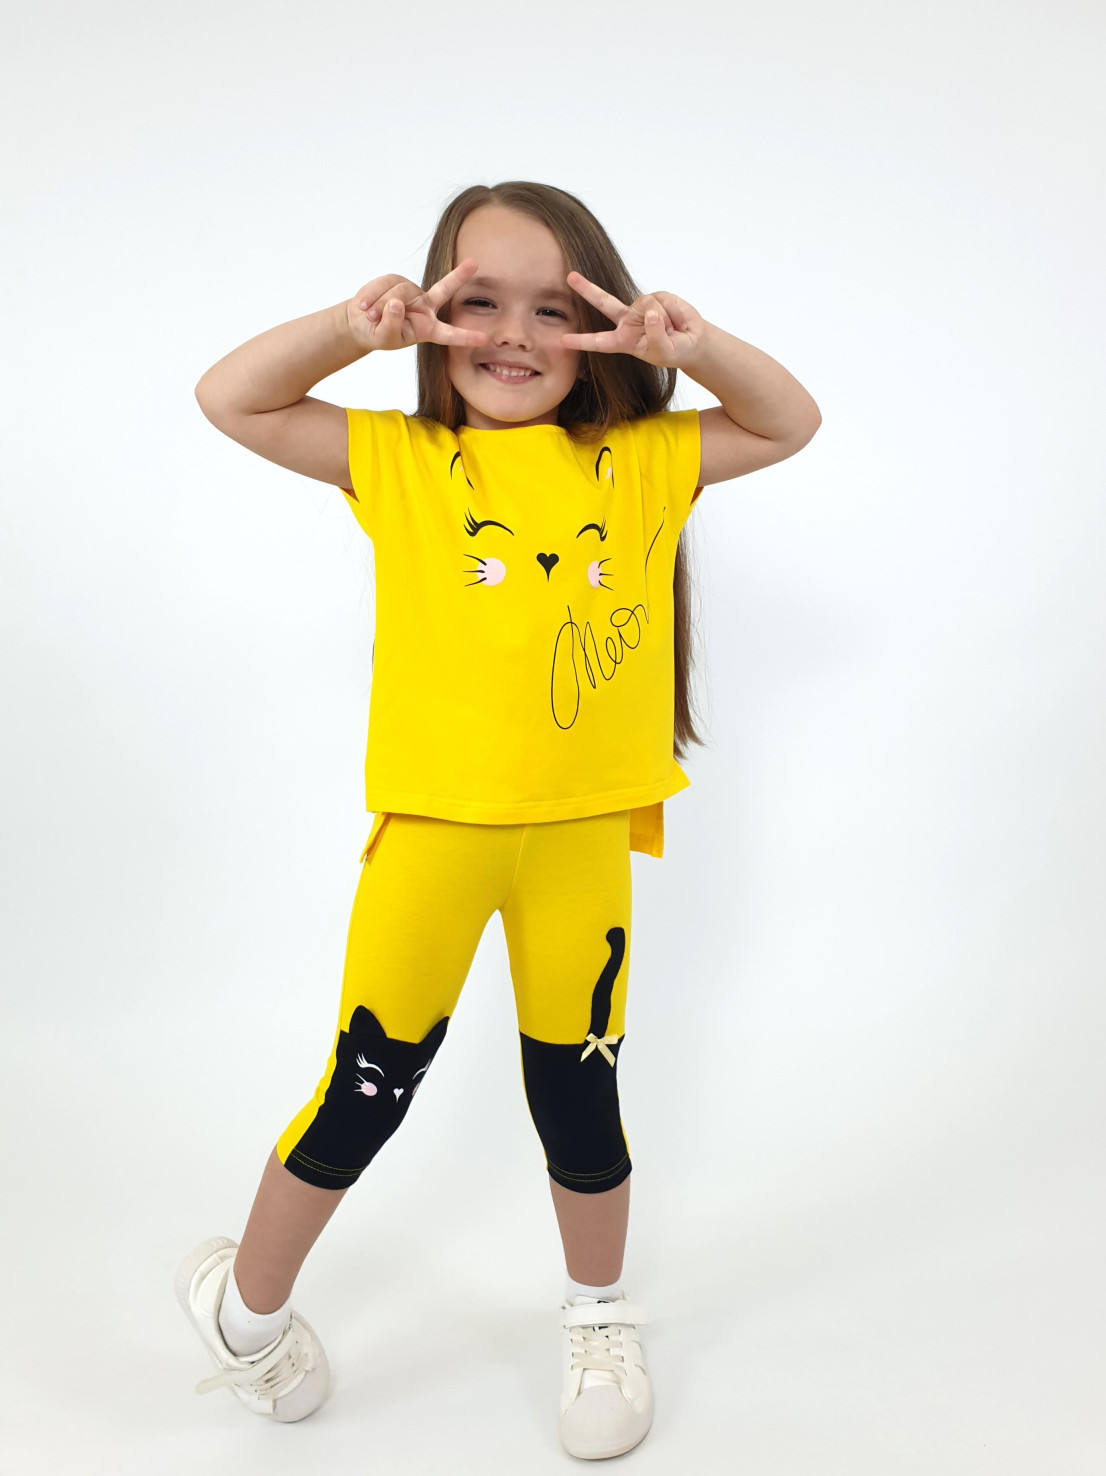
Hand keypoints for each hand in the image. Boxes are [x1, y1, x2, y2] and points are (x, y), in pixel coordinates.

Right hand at [345, 260, 489, 352]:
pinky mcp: (396, 280)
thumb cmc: (377, 334)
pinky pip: (385, 284)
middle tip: (474, 264)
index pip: (449, 334)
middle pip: (444, 290)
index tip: (484, 339)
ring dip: (380, 305)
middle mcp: (425, 308)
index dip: (465, 336)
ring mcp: (412, 292)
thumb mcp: (385, 337)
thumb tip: (397, 303)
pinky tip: (365, 306)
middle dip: (458, 276)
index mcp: (428, 329)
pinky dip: (371, 296)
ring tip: (371, 316)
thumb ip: (392, 324)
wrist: (360, 321)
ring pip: (400, 292)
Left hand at [560, 273, 705, 368]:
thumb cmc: (674, 352)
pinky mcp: (657, 296)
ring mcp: (641, 307)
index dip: (582, 341)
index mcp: (623, 340)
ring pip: (647, 306)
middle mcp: (628, 320)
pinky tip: (676, 320)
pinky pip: (663, 301)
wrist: (692, 342)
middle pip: (604, 303)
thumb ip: (655, 335)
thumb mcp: (664, 352)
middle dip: (587, 289)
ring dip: (664, 320)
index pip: (599, 342)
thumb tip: (650, 311)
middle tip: (570, 277)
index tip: (563, 340)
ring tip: (672, 330)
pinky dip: (673, 312)